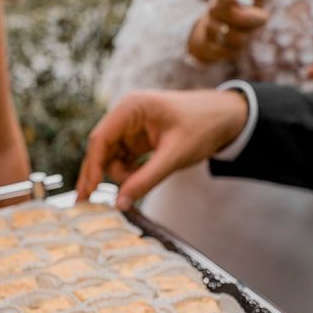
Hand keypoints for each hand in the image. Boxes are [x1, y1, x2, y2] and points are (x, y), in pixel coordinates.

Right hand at [76, 89, 248, 209]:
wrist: (226, 117)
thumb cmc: (203, 127)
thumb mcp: (174, 156)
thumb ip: (146, 179)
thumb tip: (120, 203)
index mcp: (131, 108)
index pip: (101, 139)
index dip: (93, 166)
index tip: (89, 191)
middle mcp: (126, 115)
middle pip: (101, 148)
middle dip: (97, 174)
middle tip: (86, 201)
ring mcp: (130, 127)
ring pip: (111, 157)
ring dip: (120, 175)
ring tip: (139, 183)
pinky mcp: (137, 139)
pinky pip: (123, 159)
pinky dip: (128, 173)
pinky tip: (139, 181)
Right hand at [188, 0, 279, 62]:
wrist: (213, 25)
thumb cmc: (240, 3)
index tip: (249, 1)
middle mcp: (214, 9)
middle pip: (234, 17)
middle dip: (251, 19)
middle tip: (263, 17)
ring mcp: (210, 28)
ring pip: (233, 37)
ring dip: (245, 35)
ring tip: (246, 29)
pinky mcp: (209, 46)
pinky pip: (226, 51)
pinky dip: (234, 48)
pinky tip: (234, 41)